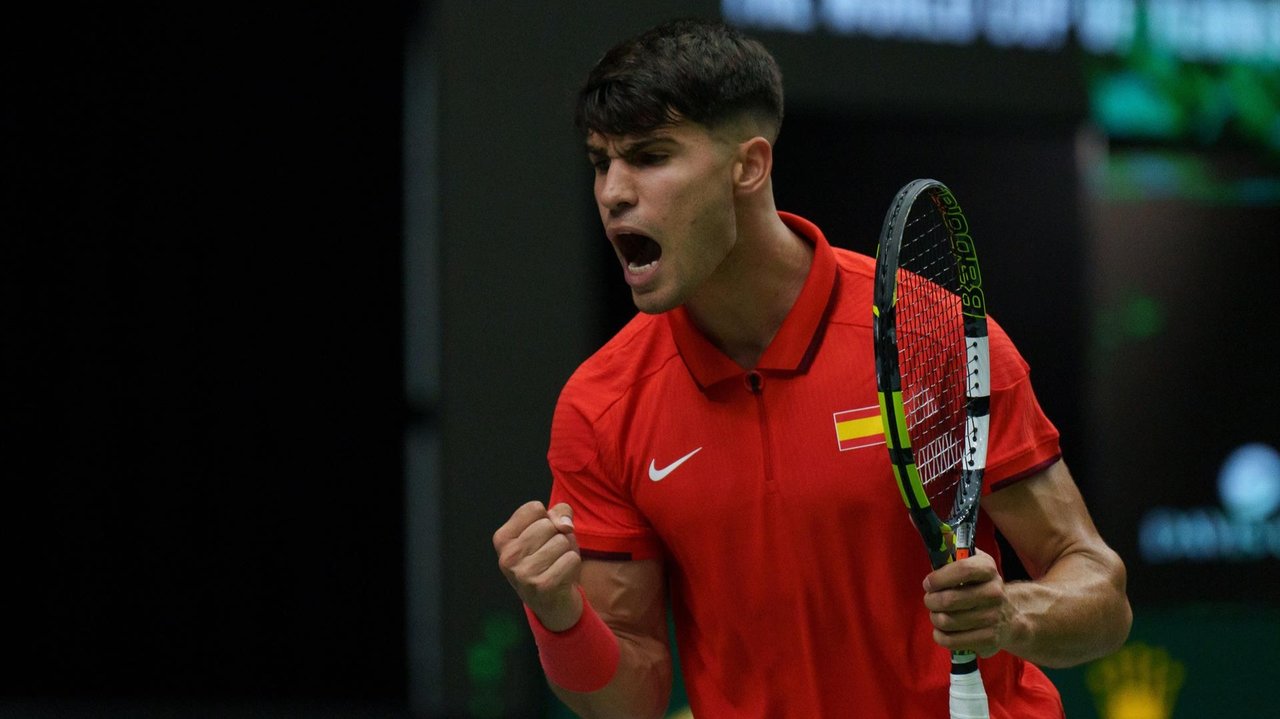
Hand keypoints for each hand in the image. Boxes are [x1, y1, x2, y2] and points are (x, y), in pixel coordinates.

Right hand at [493, 501, 582, 630]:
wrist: (553, 604)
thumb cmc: (550, 560)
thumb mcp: (550, 530)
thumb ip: (559, 513)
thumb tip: (565, 525)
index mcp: (502, 539)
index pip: (534, 508)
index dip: (547, 519)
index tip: (542, 537)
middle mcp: (507, 557)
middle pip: (548, 525)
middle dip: (557, 536)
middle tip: (550, 555)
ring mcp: (523, 573)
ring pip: (561, 541)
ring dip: (566, 551)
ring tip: (556, 566)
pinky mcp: (542, 586)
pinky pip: (571, 558)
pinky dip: (573, 565)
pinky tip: (562, 577)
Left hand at [921, 550, 1016, 657]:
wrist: (1011, 615)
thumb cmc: (979, 585)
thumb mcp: (971, 562)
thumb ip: (950, 549)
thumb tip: (921, 527)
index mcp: (988, 569)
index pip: (962, 570)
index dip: (939, 578)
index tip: (928, 583)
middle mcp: (994, 593)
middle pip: (949, 600)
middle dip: (931, 601)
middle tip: (930, 600)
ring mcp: (993, 618)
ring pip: (947, 621)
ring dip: (935, 618)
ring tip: (937, 614)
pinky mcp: (988, 640)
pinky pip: (951, 640)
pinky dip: (940, 635)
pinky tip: (943, 629)